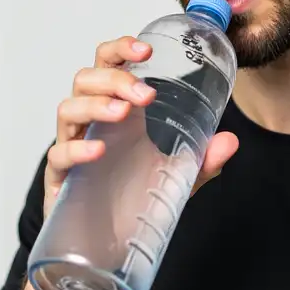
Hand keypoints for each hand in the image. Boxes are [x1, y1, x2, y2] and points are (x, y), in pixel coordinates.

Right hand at [44, 35, 238, 219]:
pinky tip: (98, 150)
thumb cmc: (137, 194)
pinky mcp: (59, 179)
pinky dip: (76, 148)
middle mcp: (91, 122)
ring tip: (123, 112)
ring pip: (67, 108)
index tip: (147, 50)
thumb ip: (204, 159)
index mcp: (118, 110)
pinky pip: (59, 156)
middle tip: (146, 95)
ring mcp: (72, 147)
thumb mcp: (180, 175)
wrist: (114, 241)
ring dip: (95, 104)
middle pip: (86, 79)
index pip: (109, 64)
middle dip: (116, 78)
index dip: (121, 49)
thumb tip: (230, 141)